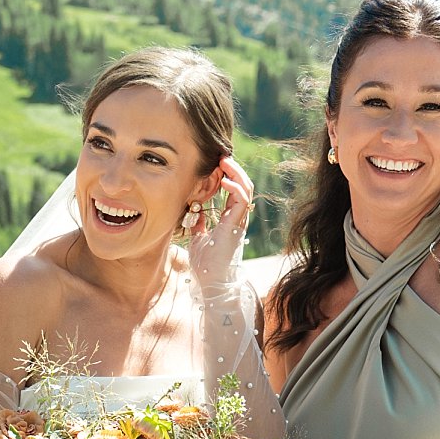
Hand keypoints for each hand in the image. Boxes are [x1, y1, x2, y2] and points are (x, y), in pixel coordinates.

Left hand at [186, 155, 254, 291]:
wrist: (213, 283)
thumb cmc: (207, 265)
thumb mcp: (198, 238)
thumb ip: (199, 224)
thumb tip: (193, 212)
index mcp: (229, 219)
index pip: (232, 190)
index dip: (226, 174)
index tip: (214, 162)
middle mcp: (237, 218)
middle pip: (242, 185)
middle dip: (232, 168)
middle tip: (220, 155)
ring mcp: (239, 221)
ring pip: (245, 189)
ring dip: (235, 173)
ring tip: (224, 161)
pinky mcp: (237, 225)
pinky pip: (242, 201)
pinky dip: (235, 187)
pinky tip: (224, 180)